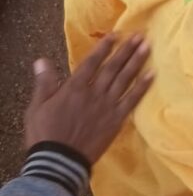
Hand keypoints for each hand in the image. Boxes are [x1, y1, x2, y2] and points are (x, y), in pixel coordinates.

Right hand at [24, 34, 152, 164]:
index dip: (104, 47)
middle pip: (112, 67)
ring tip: (147, 47)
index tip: (116, 34)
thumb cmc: (45, 134)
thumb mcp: (37, 106)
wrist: (60, 161)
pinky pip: (132, 100)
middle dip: (126, 49)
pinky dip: (142, 87)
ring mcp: (107, 106)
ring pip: (124, 79)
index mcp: (74, 87)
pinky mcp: (116, 120)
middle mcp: (94, 92)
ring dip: (136, 62)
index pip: (92, 61)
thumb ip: (44, 82)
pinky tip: (152, 75)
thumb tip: (41, 60)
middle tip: (140, 35)